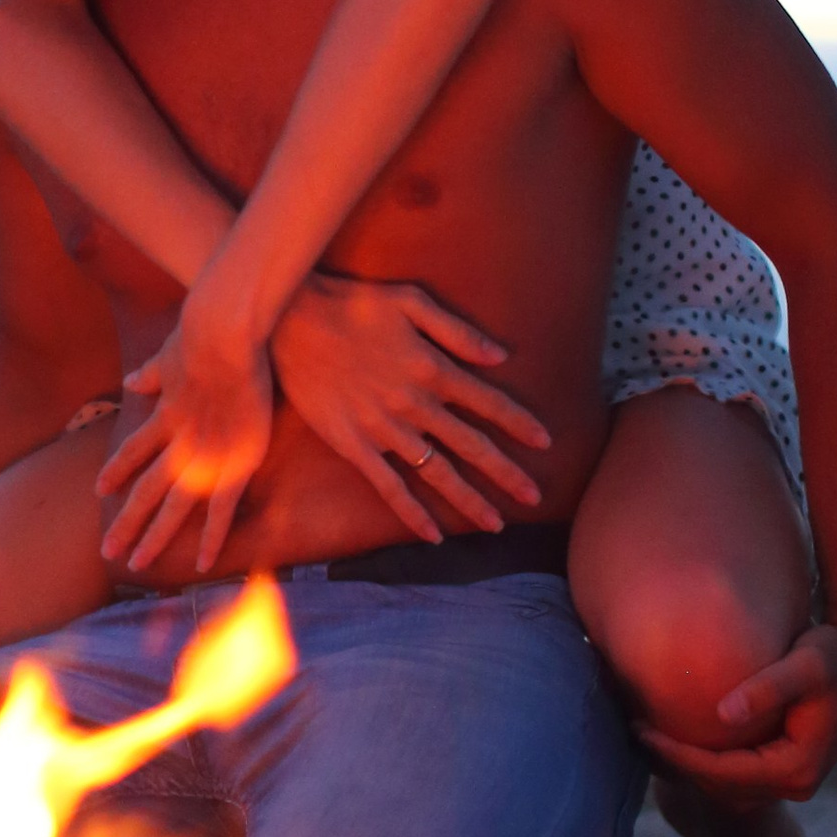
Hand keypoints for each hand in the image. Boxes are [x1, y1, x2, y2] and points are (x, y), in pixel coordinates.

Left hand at [93, 303, 277, 578]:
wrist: (222, 339)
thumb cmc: (200, 336)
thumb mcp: (168, 354)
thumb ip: (150, 374)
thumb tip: (131, 382)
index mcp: (164, 417)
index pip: (133, 450)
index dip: (116, 471)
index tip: (98, 490)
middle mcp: (177, 444)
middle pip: (144, 491)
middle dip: (125, 522)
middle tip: (106, 551)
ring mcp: (203, 458)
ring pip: (172, 509)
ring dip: (152, 538)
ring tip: (136, 565)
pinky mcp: (234, 464)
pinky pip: (219, 511)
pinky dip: (209, 539)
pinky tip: (199, 566)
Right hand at [267, 274, 547, 543]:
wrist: (290, 321)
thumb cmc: (353, 304)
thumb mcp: (411, 301)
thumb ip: (458, 331)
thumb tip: (501, 357)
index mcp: (433, 368)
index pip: (490, 402)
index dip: (520, 423)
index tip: (546, 443)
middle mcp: (415, 404)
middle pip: (472, 446)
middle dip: (507, 474)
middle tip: (535, 497)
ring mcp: (384, 429)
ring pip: (437, 473)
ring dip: (469, 501)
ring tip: (496, 525)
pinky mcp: (353, 444)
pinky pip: (389, 486)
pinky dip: (412, 512)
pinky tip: (433, 535)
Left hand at [640, 620, 836, 804]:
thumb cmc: (836, 654)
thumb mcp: (807, 663)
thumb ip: (767, 687)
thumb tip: (723, 714)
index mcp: (797, 768)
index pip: (721, 772)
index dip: (678, 755)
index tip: (640, 730)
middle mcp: (795, 784)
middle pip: (718, 785)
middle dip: (673, 761)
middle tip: (630, 730)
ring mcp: (790, 780)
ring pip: (722, 784)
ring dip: (683, 763)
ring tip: (642, 733)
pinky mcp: (782, 767)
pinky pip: (732, 772)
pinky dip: (700, 757)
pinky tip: (671, 732)